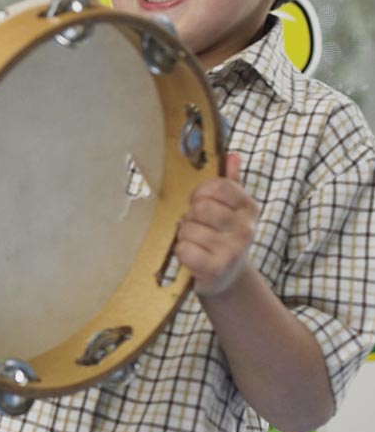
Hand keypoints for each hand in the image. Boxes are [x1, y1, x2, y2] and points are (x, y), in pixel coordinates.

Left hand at [178, 152, 258, 296]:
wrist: (227, 276)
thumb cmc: (223, 236)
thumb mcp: (231, 209)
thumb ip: (231, 182)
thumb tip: (231, 155)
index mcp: (249, 208)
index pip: (218, 186)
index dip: (201, 193)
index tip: (201, 202)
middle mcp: (245, 228)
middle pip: (200, 207)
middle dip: (190, 215)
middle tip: (197, 225)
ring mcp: (232, 249)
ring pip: (187, 228)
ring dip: (184, 235)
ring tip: (196, 241)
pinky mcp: (215, 268)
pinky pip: (183, 248)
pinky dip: (182, 252)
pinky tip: (193, 255)